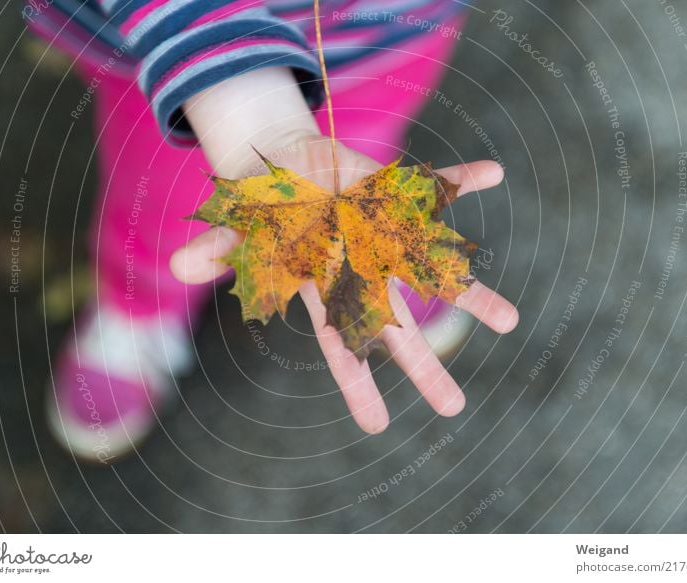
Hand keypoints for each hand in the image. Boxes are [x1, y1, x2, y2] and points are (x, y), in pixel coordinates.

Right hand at [170, 133, 518, 432]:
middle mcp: (364, 272)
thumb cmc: (267, 210)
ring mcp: (387, 238)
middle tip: (452, 408)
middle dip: (424, 366)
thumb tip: (178, 268)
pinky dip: (460, 180)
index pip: (342, 344)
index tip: (378, 426)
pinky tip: (490, 175)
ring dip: (470, 294)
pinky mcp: (397, 199)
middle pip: (399, 327)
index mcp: (328, 287)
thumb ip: (217, 253)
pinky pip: (435, 189)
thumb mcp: (242, 232)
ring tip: (508, 322)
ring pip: (434, 272)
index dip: (357, 383)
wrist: (292, 168)